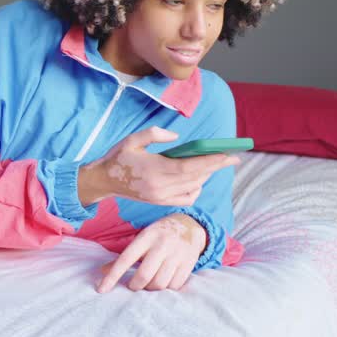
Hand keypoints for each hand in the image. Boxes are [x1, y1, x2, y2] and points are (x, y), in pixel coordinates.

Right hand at [77, 127, 237, 206]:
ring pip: (193, 187)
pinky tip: (198, 179)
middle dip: (216, 166)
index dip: (210, 162)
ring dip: (207, 175)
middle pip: (195, 177)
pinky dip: (196, 189)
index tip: (227, 155)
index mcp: (153, 169)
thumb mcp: (132, 139)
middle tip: (232, 157)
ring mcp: (160, 197)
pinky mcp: (160, 203)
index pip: (189, 167)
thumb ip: (154, 134)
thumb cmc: (118, 156)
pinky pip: (186, 199)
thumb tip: (178, 138)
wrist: (104, 180)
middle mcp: (159, 186)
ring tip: (216, 163)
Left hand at [96, 213, 205, 292]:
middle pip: (144, 276)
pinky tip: (163, 281)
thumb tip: (102, 271)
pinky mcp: (189, 264)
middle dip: (134, 286)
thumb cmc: (159, 234)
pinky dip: (166, 289)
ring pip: (159, 283)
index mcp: (147, 236)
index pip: (126, 259)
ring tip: (148, 283)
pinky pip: (174, 286)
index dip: (113, 276)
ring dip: (150, 288)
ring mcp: (177, 254)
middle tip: (133, 285)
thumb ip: (125, 255)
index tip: (101, 289)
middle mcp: (162, 245)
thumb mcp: (142, 238)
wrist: (190, 226)